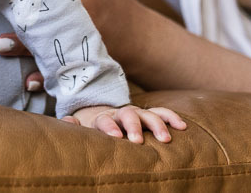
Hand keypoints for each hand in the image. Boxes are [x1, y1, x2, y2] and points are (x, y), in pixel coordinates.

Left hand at [0, 0, 137, 90]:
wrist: (137, 36)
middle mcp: (79, 8)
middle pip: (40, 3)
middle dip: (7, 0)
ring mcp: (79, 35)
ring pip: (47, 41)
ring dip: (21, 44)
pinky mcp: (79, 58)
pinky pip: (58, 69)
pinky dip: (42, 77)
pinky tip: (25, 81)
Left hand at [63, 103, 186, 143]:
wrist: (98, 109)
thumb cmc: (90, 127)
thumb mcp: (79, 126)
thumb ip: (72, 124)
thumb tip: (67, 122)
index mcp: (102, 117)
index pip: (105, 120)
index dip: (110, 127)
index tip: (116, 137)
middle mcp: (121, 113)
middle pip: (128, 115)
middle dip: (134, 126)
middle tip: (137, 141)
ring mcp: (136, 113)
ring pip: (148, 114)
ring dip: (157, 125)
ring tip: (165, 139)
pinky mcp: (147, 116)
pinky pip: (161, 113)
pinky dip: (172, 117)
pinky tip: (183, 127)